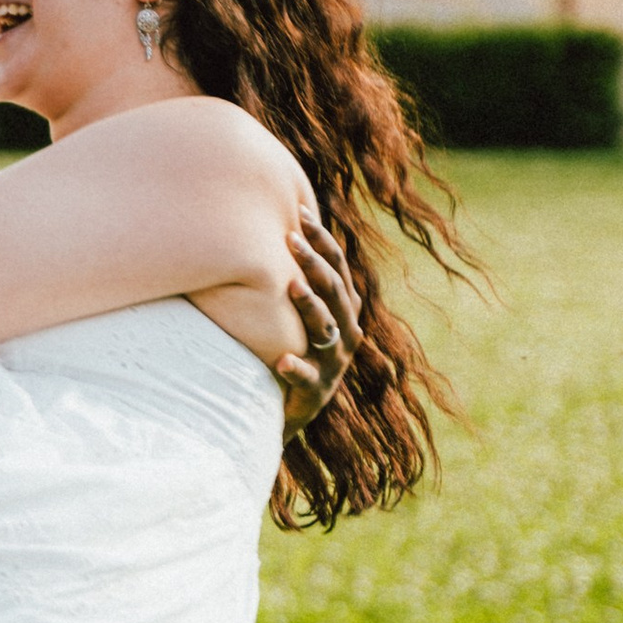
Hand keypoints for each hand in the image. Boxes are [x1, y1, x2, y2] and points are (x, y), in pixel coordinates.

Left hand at [275, 214, 361, 430]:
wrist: (292, 408)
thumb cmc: (294, 348)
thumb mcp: (301, 314)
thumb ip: (299, 279)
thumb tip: (277, 228)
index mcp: (344, 310)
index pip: (337, 268)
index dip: (322, 241)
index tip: (299, 214)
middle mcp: (345, 333)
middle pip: (334, 291)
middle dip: (313, 262)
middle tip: (289, 239)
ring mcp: (332, 363)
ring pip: (326, 329)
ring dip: (310, 306)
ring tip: (292, 286)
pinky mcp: (316, 391)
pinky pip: (307, 378)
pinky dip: (296, 369)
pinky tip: (282, 360)